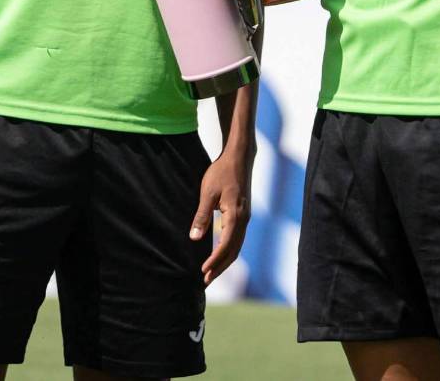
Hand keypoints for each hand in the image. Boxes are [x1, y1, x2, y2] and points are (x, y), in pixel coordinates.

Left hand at [189, 148, 251, 284]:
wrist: (240, 157)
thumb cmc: (221, 172)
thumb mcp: (207, 193)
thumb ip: (201, 216)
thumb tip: (193, 238)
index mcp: (235, 215)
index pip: (225, 245)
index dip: (214, 261)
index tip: (202, 272)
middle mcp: (244, 219)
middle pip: (234, 251)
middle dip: (220, 267)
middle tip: (205, 282)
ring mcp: (246, 217)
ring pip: (237, 246)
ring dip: (225, 261)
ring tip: (211, 273)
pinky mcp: (244, 214)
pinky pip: (238, 238)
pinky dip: (229, 250)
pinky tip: (220, 254)